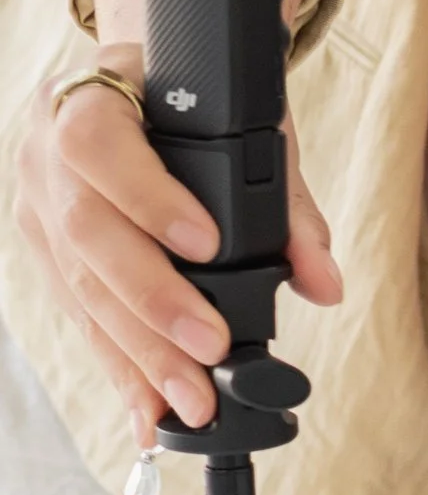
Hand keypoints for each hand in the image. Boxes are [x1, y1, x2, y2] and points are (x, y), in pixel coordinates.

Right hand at [13, 0, 341, 442]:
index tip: (207, 245)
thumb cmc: (198, 103)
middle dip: (152, 303)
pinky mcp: (44, 253)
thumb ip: (288, 206)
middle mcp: (45, 153)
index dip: (148, 198)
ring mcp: (37, 206)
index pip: (99, 145)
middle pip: (87, 233)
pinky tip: (150, 408)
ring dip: (137, 352)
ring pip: (79, 285)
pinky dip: (120, 364)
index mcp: (90, 99)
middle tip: (209, 351)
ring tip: (188, 401)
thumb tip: (322, 282)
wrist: (144, 86)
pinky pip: (79, 314)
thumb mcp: (248, 129)